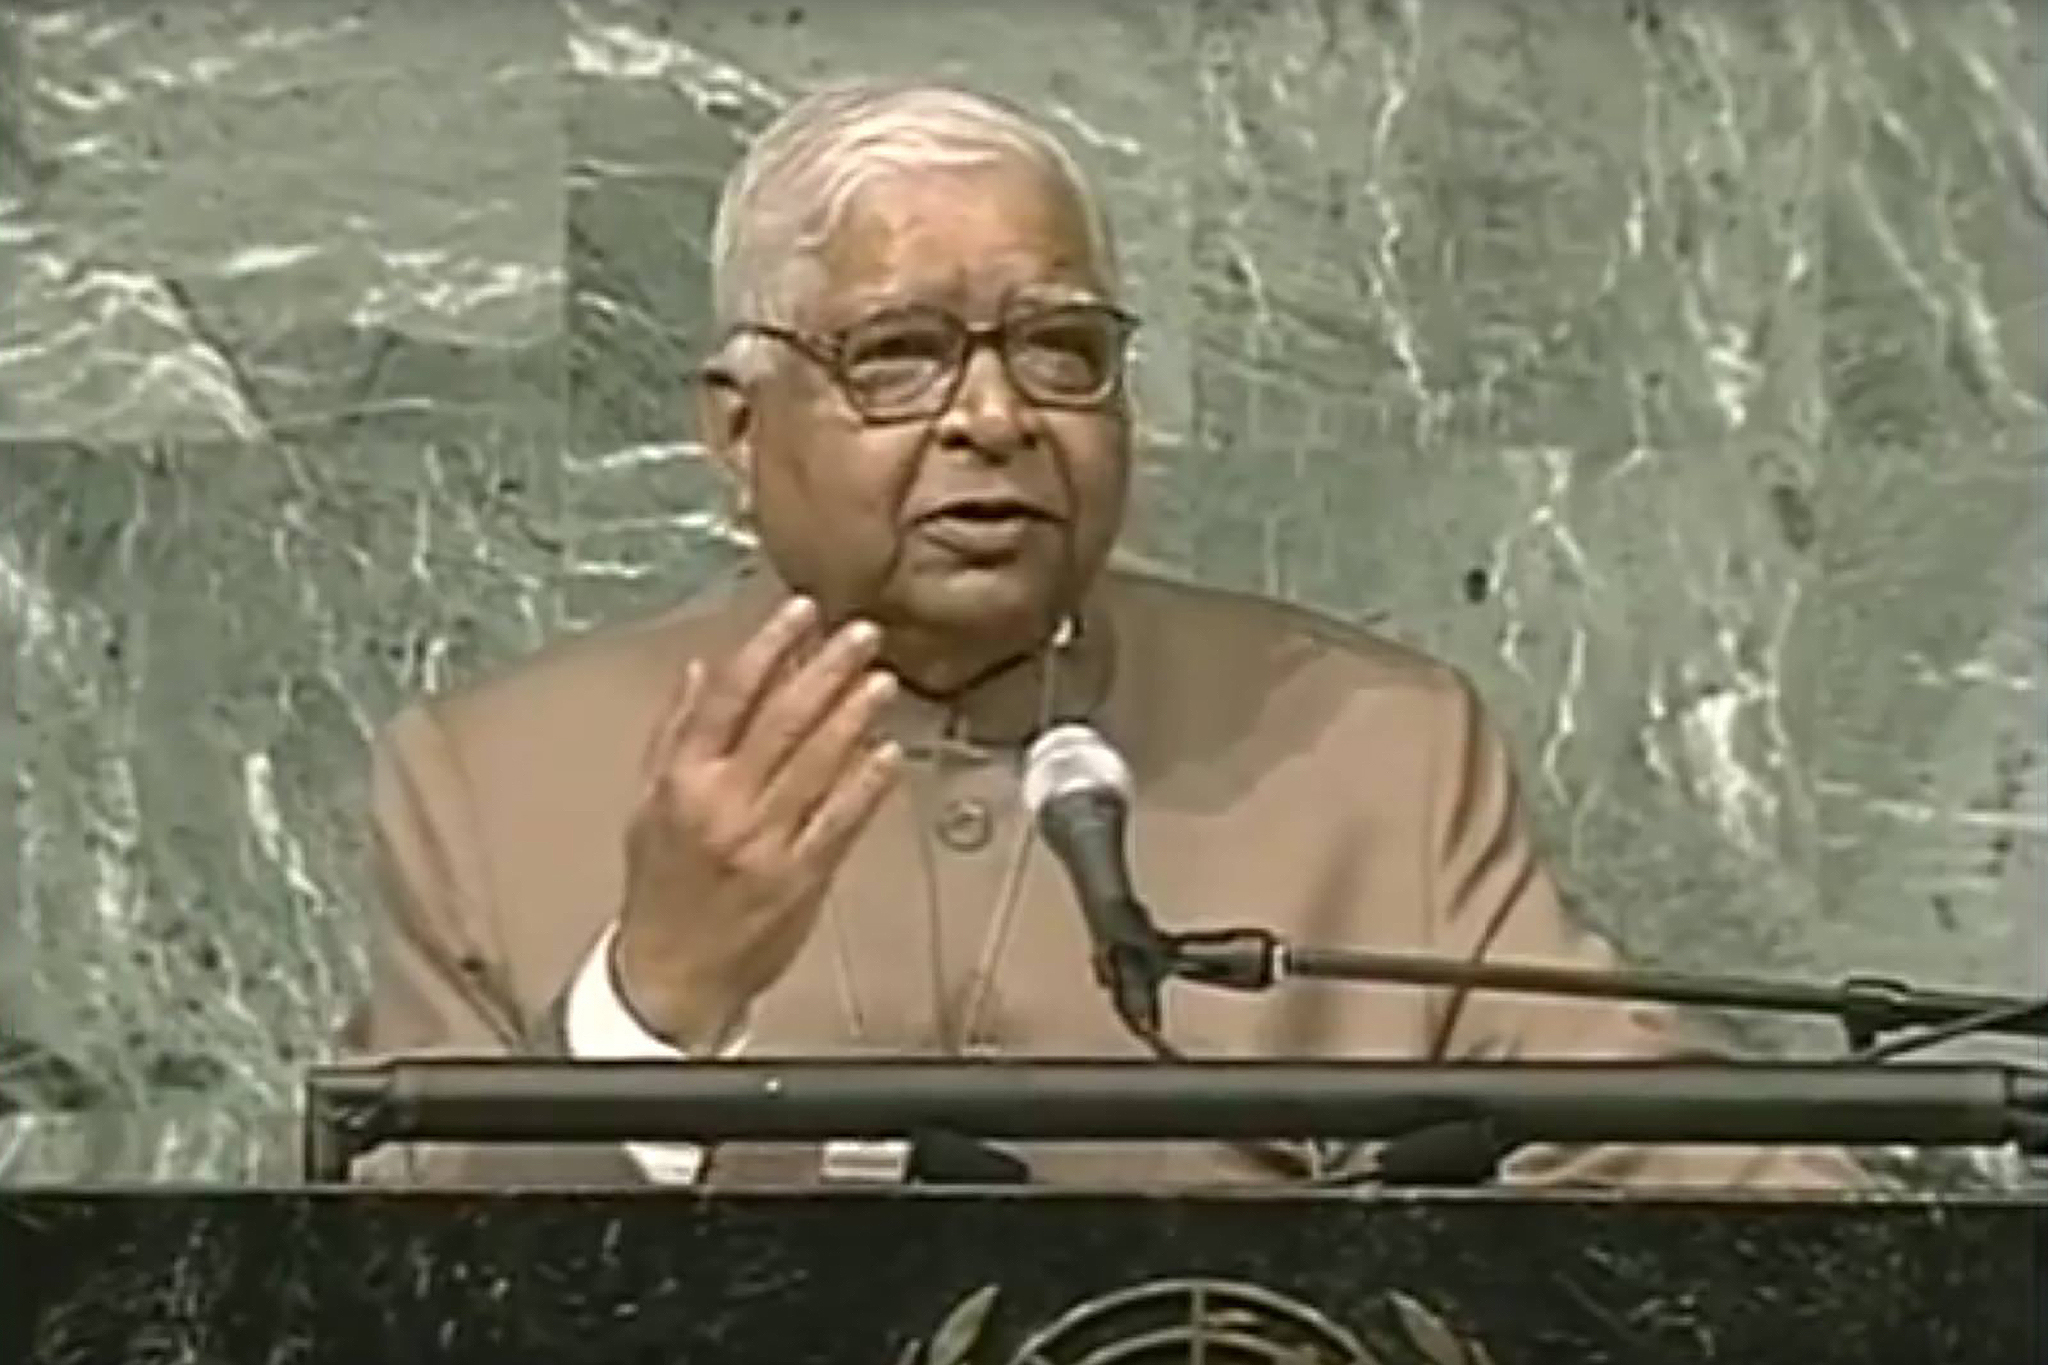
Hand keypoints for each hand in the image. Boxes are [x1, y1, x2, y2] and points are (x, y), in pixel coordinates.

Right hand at [612, 596, 901, 1045]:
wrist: (670, 976)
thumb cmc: (660, 888)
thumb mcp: (648, 803)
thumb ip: (675, 733)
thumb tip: (700, 669)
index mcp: (682, 780)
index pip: (728, 698)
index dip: (768, 648)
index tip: (800, 612)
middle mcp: (723, 805)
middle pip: (781, 721)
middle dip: (825, 669)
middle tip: (861, 632)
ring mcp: (766, 842)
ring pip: (817, 764)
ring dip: (854, 716)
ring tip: (882, 678)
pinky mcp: (801, 878)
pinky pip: (841, 821)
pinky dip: (867, 783)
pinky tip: (890, 751)